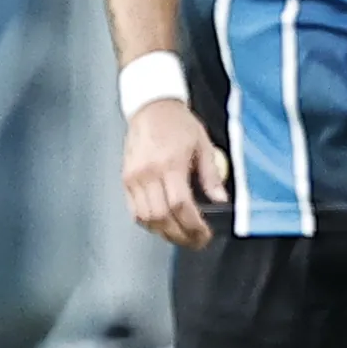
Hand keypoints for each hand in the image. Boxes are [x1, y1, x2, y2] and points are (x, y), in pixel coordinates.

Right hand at [121, 100, 230, 249]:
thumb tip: (220, 200)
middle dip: (181, 235)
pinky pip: (135, 211)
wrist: (151, 106)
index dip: (193, 226)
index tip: (204, 234)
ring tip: (181, 235)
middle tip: (196, 241)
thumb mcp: (203, 144)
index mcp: (170, 163)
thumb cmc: (178, 123)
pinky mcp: (126, 179)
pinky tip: (163, 224)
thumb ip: (211, 175)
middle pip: (162, 217)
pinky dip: (149, 223)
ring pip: (146, 218)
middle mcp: (148, 173)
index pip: (180, 205)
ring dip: (164, 232)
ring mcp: (134, 177)